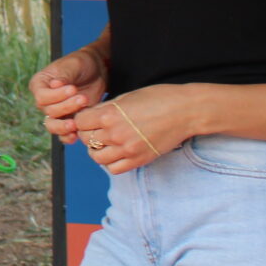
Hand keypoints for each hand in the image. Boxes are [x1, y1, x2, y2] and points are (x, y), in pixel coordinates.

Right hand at [28, 45, 106, 142]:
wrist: (97, 70)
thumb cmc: (81, 63)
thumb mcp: (72, 65)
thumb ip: (63, 76)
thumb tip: (54, 85)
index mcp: (39, 84)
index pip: (42, 97)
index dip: (56, 96)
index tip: (72, 88)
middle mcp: (45, 100)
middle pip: (49, 112)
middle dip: (67, 107)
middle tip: (83, 98)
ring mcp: (56, 112)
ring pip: (53, 126)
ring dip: (64, 126)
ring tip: (76, 124)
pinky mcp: (67, 120)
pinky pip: (63, 134)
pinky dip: (68, 137)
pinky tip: (76, 135)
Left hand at [70, 86, 195, 174]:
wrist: (186, 111)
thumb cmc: (158, 98)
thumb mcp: (127, 97)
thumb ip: (106, 108)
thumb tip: (88, 115)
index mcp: (110, 115)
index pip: (80, 122)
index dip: (82, 119)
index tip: (88, 117)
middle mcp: (116, 134)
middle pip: (86, 139)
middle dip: (87, 133)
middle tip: (96, 128)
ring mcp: (128, 150)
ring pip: (96, 157)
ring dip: (96, 149)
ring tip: (105, 142)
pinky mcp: (139, 160)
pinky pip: (114, 168)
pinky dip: (110, 162)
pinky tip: (116, 152)